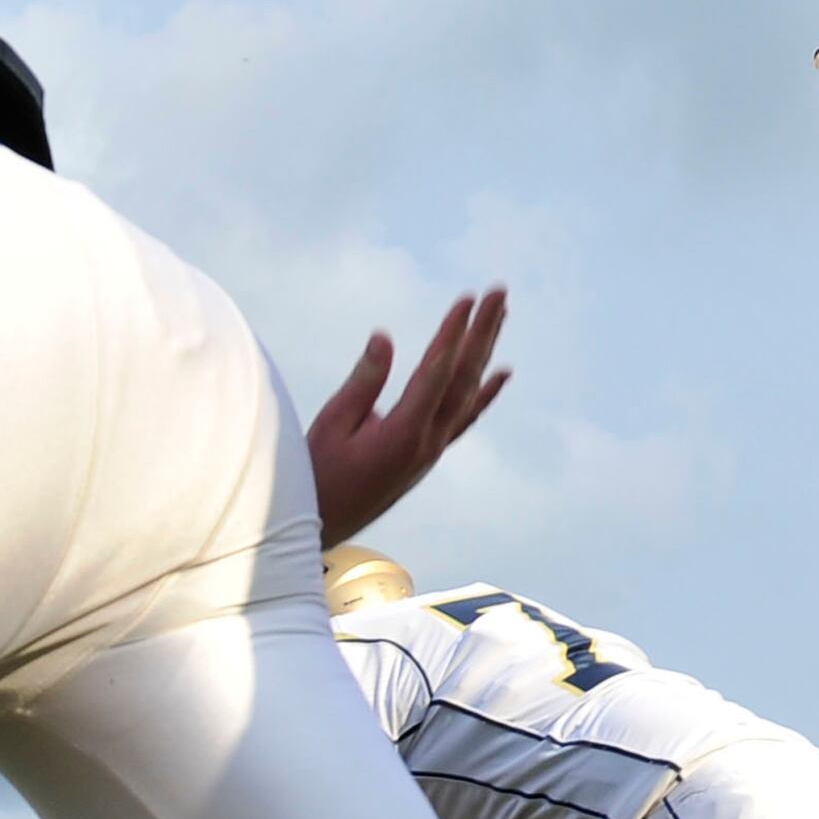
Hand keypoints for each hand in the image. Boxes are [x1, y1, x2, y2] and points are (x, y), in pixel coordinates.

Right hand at [306, 290, 510, 545]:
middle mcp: (428, 442)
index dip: (453, 333)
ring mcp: (432, 449)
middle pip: (464, 377)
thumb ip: (363, 383)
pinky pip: (464, 418)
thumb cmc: (316, 475)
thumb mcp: (332, 425)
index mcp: (404, 434)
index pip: (437, 373)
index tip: (466, 299)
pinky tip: (502, 373)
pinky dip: (484, 394)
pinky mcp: (428, 453)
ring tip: (500, 313)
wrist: (321, 527)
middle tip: (498, 292)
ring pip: (468, 393)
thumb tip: (385, 338)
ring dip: (485, 351)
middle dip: (482, 332)